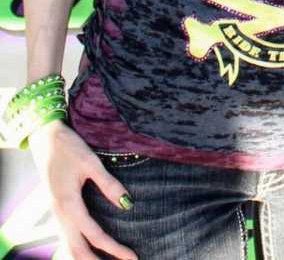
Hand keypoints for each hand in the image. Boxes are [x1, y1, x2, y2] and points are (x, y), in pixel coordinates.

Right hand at [28, 120, 136, 259]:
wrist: (44, 139)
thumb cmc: (69, 148)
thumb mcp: (91, 163)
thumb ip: (109, 185)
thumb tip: (128, 205)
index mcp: (69, 205)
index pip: (94, 236)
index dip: (115, 249)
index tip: (133, 256)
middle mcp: (60, 215)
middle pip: (78, 251)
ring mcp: (56, 214)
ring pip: (69, 248)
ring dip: (87, 258)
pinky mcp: (56, 210)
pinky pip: (65, 239)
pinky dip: (78, 250)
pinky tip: (90, 249)